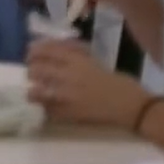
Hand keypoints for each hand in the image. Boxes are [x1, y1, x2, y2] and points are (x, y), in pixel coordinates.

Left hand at [26, 38, 149, 126]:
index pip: (45, 51)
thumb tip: (55, 49)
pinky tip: (47, 105)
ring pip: (36, 90)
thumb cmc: (117, 81)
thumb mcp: (94, 61)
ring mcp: (66, 96)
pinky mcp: (69, 114)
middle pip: (35, 69)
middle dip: (31, 70)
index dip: (34, 51)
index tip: (31, 52)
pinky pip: (46, 109)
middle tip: (33, 72)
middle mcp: (67, 76)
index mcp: (76, 61)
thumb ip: (74, 55)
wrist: (132, 106)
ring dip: (34, 89)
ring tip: (37, 90)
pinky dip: (44, 106)